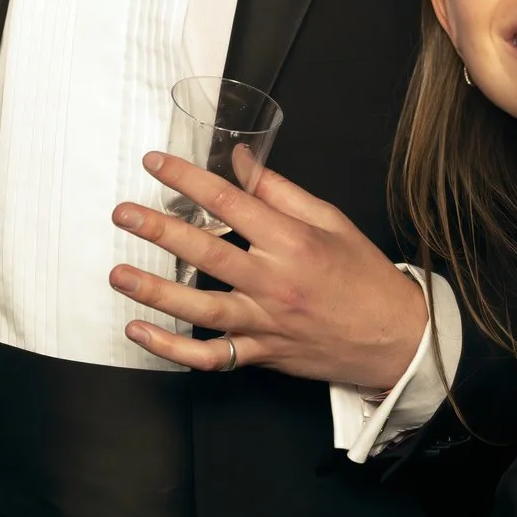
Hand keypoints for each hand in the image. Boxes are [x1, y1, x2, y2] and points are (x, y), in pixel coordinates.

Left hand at [109, 152, 428, 391]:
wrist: (398, 339)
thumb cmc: (365, 276)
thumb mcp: (330, 220)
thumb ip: (279, 191)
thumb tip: (240, 160)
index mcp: (293, 242)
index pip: (229, 201)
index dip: (186, 179)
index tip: (155, 163)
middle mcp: (275, 282)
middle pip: (206, 252)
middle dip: (159, 231)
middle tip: (124, 214)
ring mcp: (266, 322)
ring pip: (201, 308)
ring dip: (155, 292)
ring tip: (118, 275)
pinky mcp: (262, 354)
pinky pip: (212, 356)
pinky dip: (172, 348)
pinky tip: (141, 331)